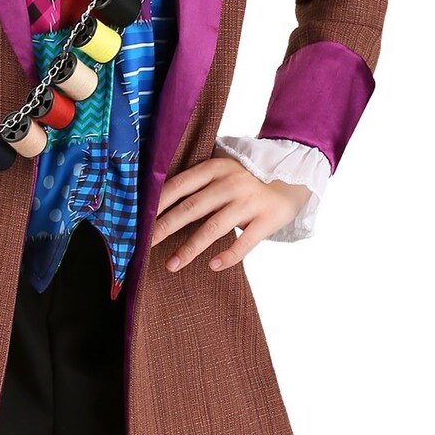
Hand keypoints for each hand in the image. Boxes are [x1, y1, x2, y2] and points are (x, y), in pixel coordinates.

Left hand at [150, 155, 311, 272]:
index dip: (158, 204)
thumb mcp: (223, 170)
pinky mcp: (267, 219)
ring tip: (171, 265)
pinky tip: (213, 266)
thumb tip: (158, 202)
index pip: (179, 186)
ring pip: (214, 227)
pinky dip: (229, 255)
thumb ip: (198, 182)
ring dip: (190, 248)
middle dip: (165, 227)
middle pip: (191, 207)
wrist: (295, 174)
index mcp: (215, 168)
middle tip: (145, 245)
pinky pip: (245, 241)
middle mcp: (230, 183)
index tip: (139, 221)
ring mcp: (249, 201)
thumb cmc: (248, 177)